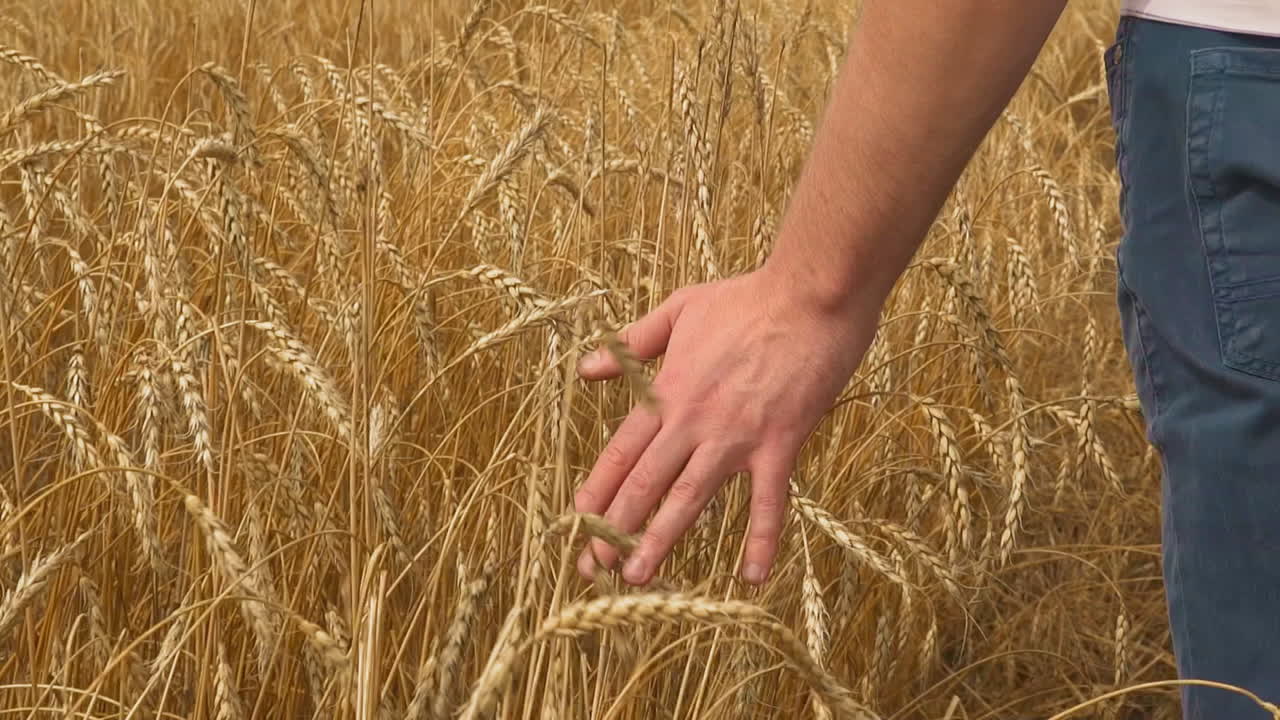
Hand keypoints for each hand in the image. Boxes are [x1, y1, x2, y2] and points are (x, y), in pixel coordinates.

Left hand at [574, 266, 876, 585]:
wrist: (810, 295)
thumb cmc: (747, 298)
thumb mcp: (680, 308)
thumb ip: (633, 341)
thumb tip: (588, 368)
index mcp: (668, 390)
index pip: (621, 450)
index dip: (597, 489)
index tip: (577, 523)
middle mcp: (694, 420)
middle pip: (645, 483)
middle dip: (613, 528)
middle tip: (591, 568)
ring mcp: (736, 436)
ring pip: (689, 498)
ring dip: (660, 540)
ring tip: (636, 577)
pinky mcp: (780, 443)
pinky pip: (768, 501)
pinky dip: (762, 539)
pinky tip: (753, 576)